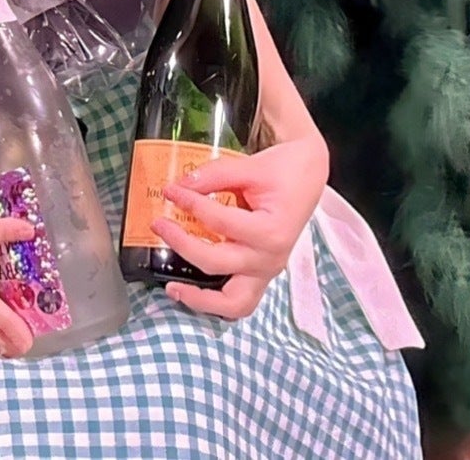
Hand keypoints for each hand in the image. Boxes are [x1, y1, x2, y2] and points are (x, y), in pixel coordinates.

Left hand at [153, 135, 331, 320]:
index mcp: (270, 231)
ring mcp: (267, 272)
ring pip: (233, 303)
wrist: (309, 176)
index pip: (218, 221)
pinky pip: (239, 302)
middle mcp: (270, 258)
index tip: (170, 190)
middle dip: (182, 245)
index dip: (189, 203)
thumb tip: (179, 187)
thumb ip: (214, 175)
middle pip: (216, 263)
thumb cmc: (284, 171)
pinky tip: (193, 292)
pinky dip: (216, 303)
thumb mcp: (250, 166)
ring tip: (172, 289)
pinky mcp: (262, 275)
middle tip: (160, 225)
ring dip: (200, 300)